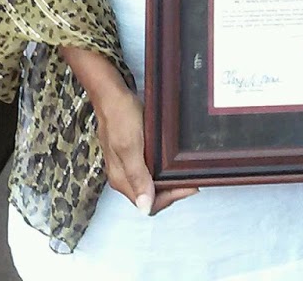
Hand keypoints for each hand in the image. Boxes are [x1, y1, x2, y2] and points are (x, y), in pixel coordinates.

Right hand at [91, 80, 198, 215]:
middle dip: (172, 191)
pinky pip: (149, 171)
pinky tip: (171, 162)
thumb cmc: (120, 117)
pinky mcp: (131, 155)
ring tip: (185, 172)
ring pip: (150, 185)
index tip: (189, 186)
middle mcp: (123, 177)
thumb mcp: (130, 147)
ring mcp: (126, 166)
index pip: (149, 205)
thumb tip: (144, 207)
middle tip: (191, 179)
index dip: (170, 198)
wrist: (111, 94)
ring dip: (168, 182)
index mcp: (121, 180)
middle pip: (150, 197)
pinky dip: (162, 171)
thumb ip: (137, 177)